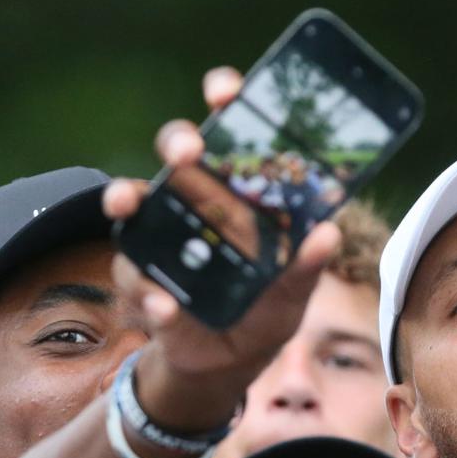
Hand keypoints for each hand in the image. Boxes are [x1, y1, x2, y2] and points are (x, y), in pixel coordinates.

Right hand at [104, 67, 340, 432]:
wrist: (226, 366)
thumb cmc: (263, 315)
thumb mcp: (291, 295)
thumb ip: (305, 268)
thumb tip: (327, 234)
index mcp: (237, 196)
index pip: (229, 136)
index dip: (225, 104)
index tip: (226, 91)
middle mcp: (195, 206)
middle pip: (176, 156)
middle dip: (178, 142)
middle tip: (188, 151)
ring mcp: (162, 240)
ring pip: (134, 203)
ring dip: (128, 196)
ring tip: (132, 203)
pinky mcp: (142, 280)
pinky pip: (136, 278)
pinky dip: (149, 294)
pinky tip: (164, 307)